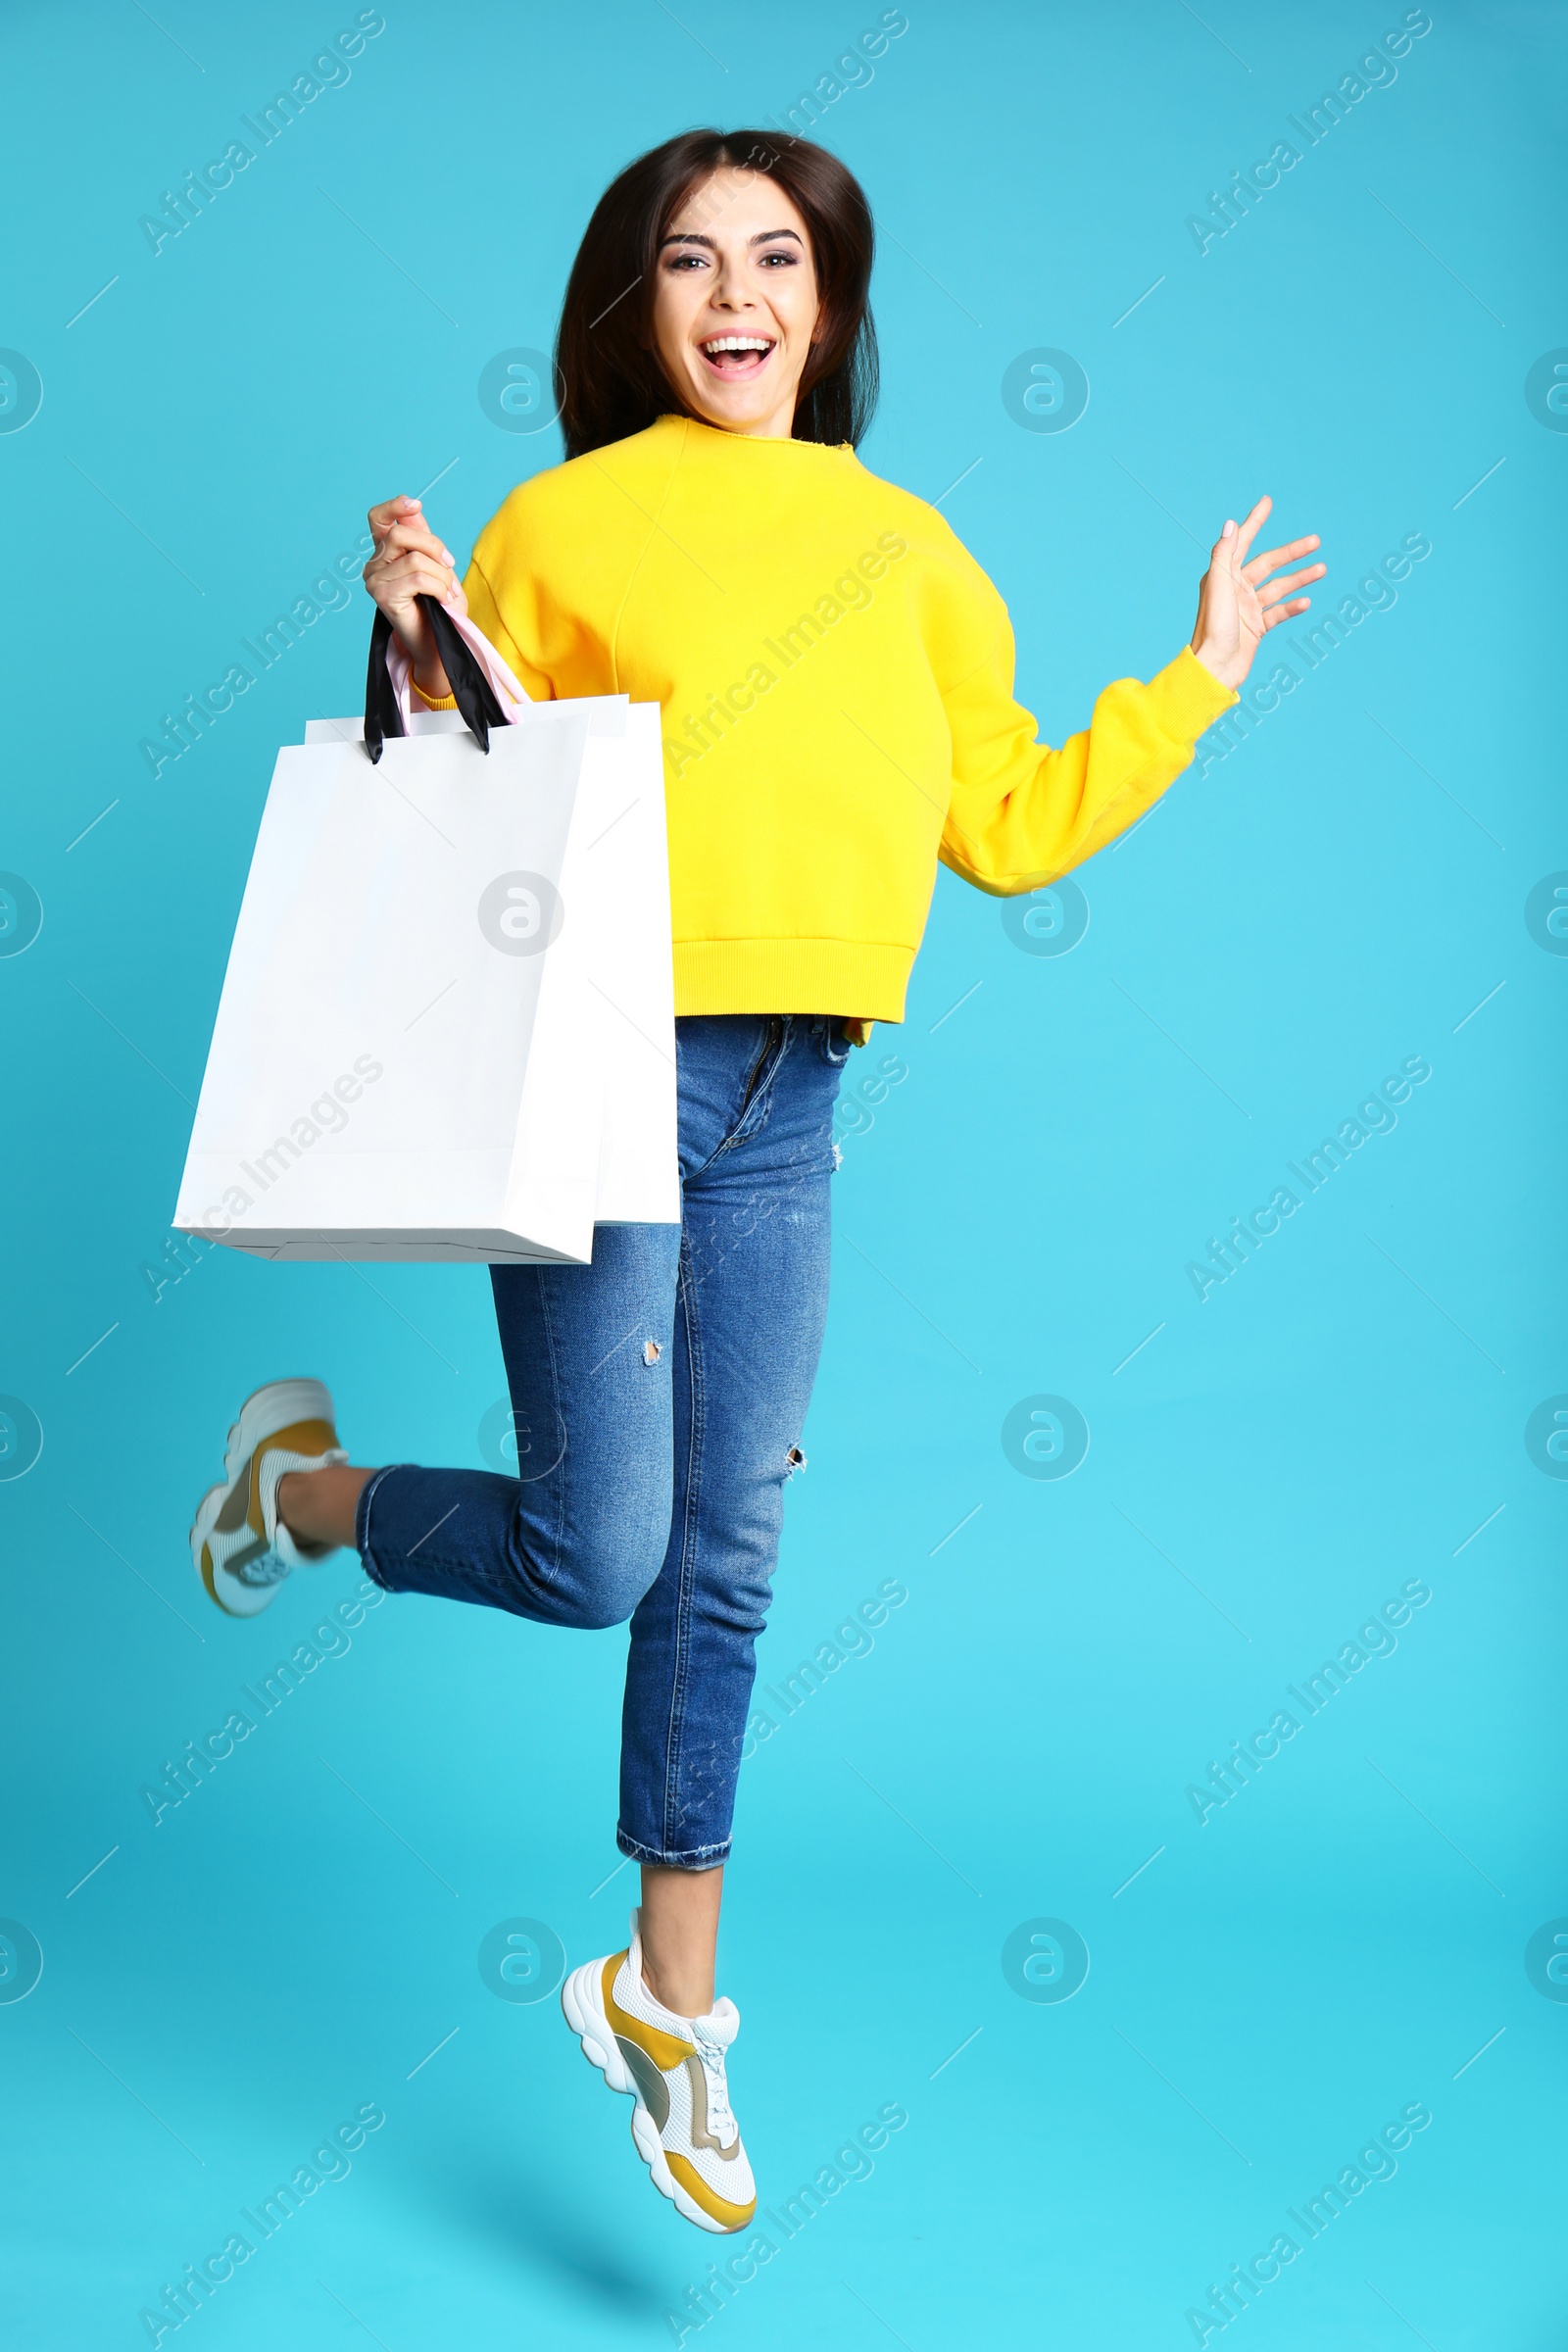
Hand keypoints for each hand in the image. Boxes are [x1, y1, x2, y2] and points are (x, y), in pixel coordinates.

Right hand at [363, 495, 467, 698]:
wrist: (441, 644)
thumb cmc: (440, 607)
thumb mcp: (437, 565)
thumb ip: (423, 537)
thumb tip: (414, 507)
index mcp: (385, 552)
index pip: (378, 518)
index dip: (394, 506)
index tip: (416, 504)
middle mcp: (374, 565)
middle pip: (400, 533)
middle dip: (434, 546)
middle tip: (450, 566)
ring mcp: (374, 581)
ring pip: (415, 559)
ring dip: (441, 575)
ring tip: (446, 592)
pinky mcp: (383, 597)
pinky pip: (418, 578)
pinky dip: (439, 588)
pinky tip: (442, 600)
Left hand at [1190, 496, 1323, 690]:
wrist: (1214, 668)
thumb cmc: (1212, 628)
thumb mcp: (1217, 585)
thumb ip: (1224, 554)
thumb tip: (1230, 523)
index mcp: (1222, 576)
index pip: (1242, 541)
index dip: (1255, 521)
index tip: (1268, 501)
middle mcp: (1235, 589)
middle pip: (1269, 564)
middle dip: (1292, 552)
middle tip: (1316, 541)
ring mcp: (1247, 608)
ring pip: (1278, 587)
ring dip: (1300, 578)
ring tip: (1322, 569)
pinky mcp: (1256, 628)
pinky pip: (1278, 612)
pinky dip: (1293, 606)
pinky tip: (1307, 602)